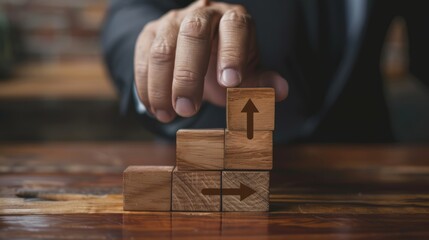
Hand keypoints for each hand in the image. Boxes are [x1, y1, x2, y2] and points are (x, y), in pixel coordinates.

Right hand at [134, 0, 287, 122]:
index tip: (230, 83)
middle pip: (192, 33)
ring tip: (168, 115)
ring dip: (161, 85)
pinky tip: (154, 109)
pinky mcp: (149, 35)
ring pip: (162, 48)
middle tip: (187, 109)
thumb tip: (281, 91)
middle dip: (188, 75)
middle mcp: (202, 14)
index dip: (232, 53)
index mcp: (232, 19)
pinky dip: (146, 86)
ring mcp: (172, 22)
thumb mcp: (245, 74)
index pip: (234, 28)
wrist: (197, 55)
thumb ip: (260, 82)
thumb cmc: (225, 65)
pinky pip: (142, 58)